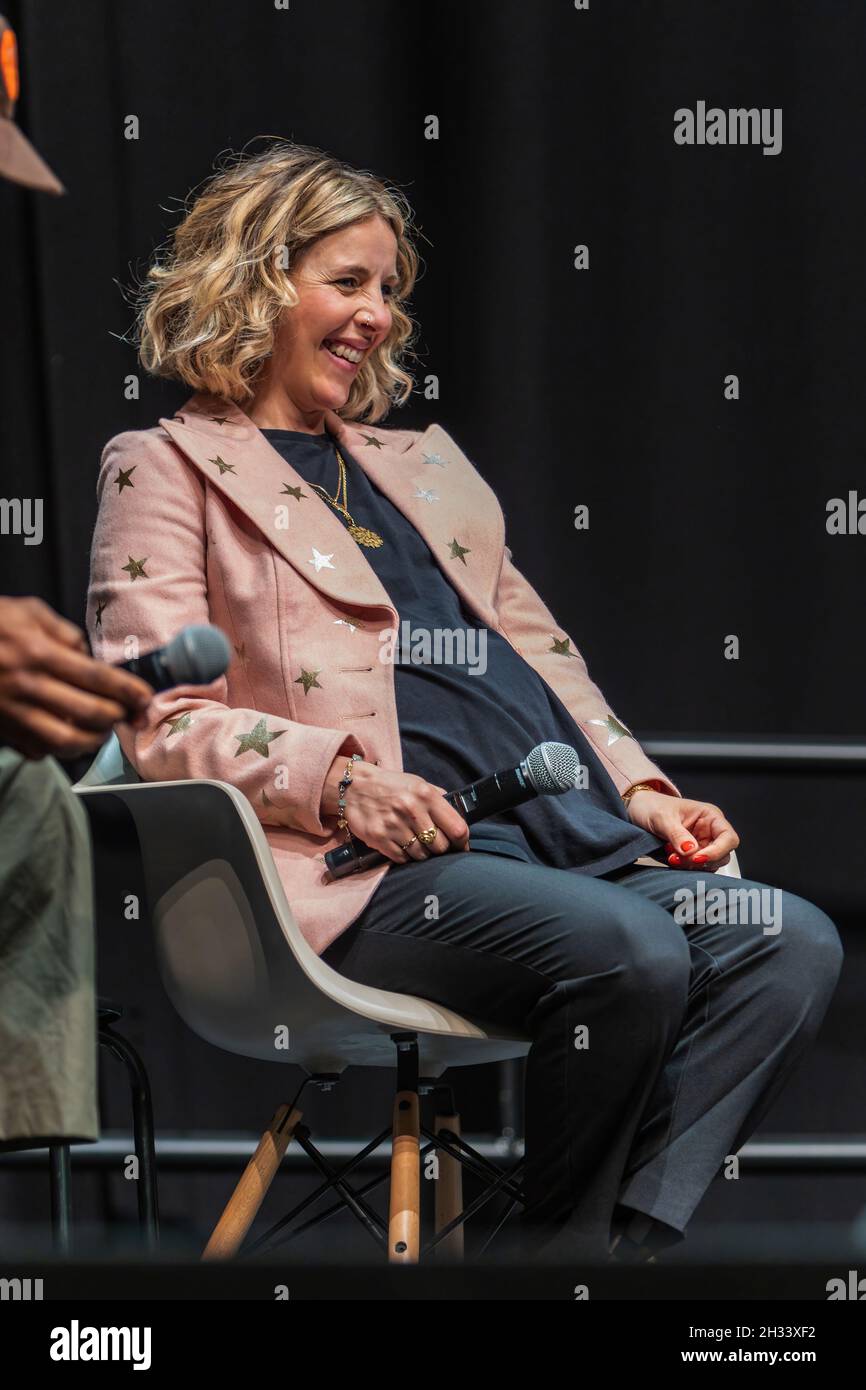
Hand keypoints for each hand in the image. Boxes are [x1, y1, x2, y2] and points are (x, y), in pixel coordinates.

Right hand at [0, 596, 153, 759]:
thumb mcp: (28, 612)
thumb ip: (64, 633)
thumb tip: (90, 656)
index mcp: (38, 653)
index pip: (96, 678)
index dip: (127, 691)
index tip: (144, 698)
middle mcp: (28, 685)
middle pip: (88, 712)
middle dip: (117, 717)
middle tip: (128, 715)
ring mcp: (13, 711)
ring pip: (65, 740)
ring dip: (92, 740)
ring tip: (103, 732)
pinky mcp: (3, 728)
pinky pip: (37, 749)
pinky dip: (58, 750)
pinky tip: (69, 739)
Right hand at [322, 758, 470, 863]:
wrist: (354, 787)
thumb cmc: (390, 786)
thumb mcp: (418, 783)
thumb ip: (439, 799)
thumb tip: (459, 818)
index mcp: (425, 795)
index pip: (457, 828)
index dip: (462, 842)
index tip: (460, 847)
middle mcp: (411, 810)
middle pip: (440, 846)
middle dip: (440, 849)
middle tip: (434, 845)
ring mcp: (394, 825)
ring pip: (422, 855)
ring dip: (422, 853)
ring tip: (415, 842)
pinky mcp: (379, 838)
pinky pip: (402, 858)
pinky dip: (405, 855)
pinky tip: (401, 844)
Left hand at [625, 790, 738, 870]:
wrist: (636, 810)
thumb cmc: (652, 806)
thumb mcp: (663, 818)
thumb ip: (678, 835)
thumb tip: (691, 851)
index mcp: (710, 816)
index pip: (728, 838)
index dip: (717, 851)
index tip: (697, 858)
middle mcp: (709, 831)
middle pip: (722, 854)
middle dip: (701, 861)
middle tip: (677, 858)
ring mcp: (701, 843)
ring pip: (709, 864)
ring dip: (691, 865)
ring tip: (670, 856)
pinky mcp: (691, 854)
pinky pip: (696, 867)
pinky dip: (684, 867)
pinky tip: (670, 858)